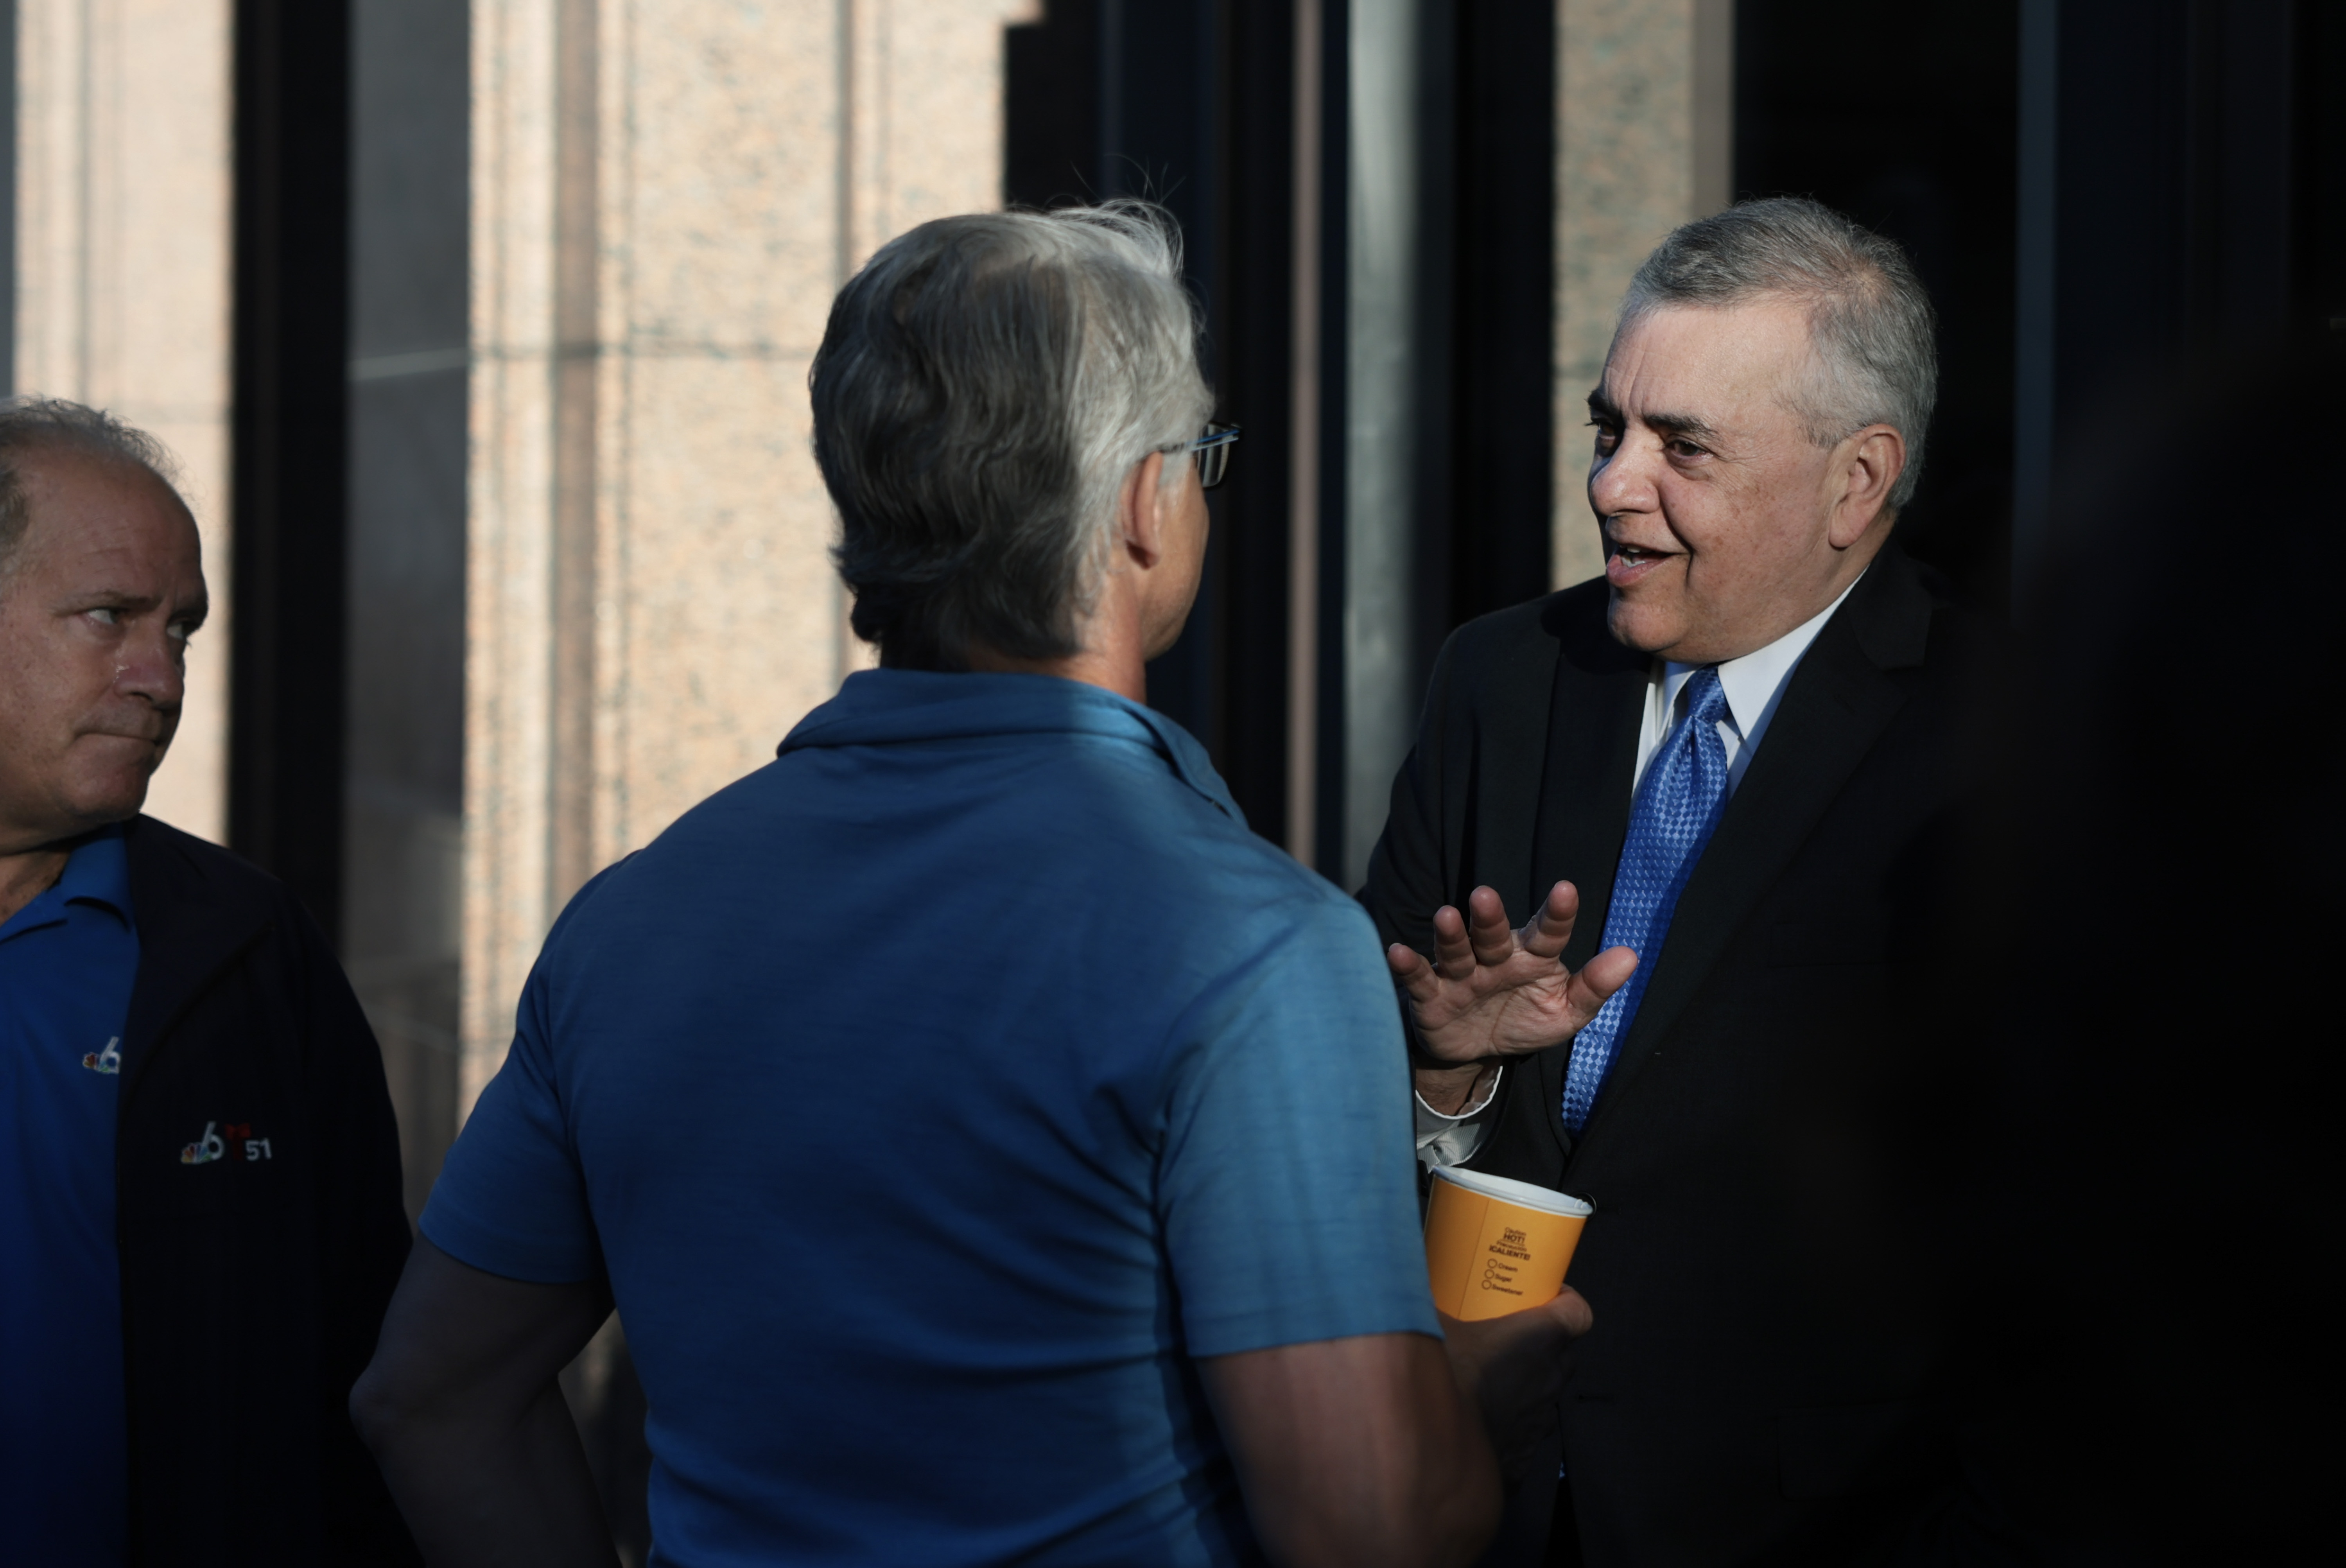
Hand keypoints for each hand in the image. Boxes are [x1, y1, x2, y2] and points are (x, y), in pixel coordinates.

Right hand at [1387, 882, 1638, 1069]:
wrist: (1479, 1053)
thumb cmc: (1525, 1020)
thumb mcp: (1565, 1012)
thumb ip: (1594, 987)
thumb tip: (1630, 956)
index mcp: (1531, 958)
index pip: (1547, 933)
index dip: (1556, 915)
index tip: (1565, 891)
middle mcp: (1494, 959)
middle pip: (1493, 935)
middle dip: (1489, 918)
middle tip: (1485, 897)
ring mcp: (1461, 975)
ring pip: (1456, 951)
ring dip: (1450, 935)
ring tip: (1446, 917)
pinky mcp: (1431, 997)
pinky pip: (1418, 979)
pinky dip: (1407, 966)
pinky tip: (1395, 952)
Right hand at [1439, 1289, 1592, 1477]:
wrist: (1430, 1452)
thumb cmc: (1441, 1376)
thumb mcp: (1427, 1322)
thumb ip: (1425, 1299)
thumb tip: (1406, 1283)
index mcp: (1540, 1339)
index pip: (1578, 1313)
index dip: (1566, 1303)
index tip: (1543, 1299)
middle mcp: (1550, 1380)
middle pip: (1563, 1354)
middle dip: (1543, 1344)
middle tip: (1507, 1336)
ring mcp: (1540, 1423)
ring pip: (1545, 1395)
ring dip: (1526, 1385)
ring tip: (1489, 1380)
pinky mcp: (1523, 1458)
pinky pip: (1524, 1434)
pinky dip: (1508, 1424)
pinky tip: (1477, 1420)